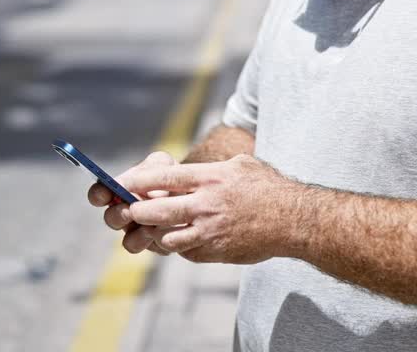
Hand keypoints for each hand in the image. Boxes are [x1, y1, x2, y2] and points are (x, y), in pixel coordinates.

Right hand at [88, 150, 176, 254]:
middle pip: (111, 219)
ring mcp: (139, 232)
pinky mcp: (156, 246)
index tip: (105, 193)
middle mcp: (125, 213)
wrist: (197, 194)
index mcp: (121, 190)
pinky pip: (153, 249)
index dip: (98, 194)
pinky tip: (168, 231)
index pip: (100, 193)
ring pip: (128, 240)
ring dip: (138, 232)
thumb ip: (148, 169)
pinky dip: (156, 241)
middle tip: (130, 210)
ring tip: (152, 224)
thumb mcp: (163, 164)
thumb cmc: (174, 175)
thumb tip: (131, 187)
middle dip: (119, 215)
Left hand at [121, 154, 297, 264]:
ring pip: (165, 237)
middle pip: (157, 210)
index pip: (164, 178)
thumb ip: (211, 168)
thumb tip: (186, 170)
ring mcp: (210, 231)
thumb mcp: (240, 164)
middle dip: (137, 211)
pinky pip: (185, 252)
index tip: (122, 184)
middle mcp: (206, 204)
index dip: (138, 181)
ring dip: (153, 234)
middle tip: (129, 211)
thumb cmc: (267, 187)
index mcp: (210, 178)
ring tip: (149, 229)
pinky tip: (176, 240)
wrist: (294, 220)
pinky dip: (176, 247)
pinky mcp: (215, 252)